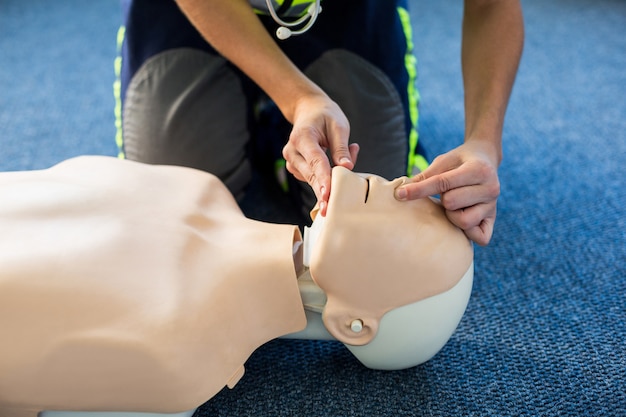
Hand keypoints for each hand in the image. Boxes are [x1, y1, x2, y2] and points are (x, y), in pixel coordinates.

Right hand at [282, 93, 359, 215]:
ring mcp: (292, 161)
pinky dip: (326, 176)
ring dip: (330, 178)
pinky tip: (338, 162)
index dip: (323, 179)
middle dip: (323, 191)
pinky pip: (312, 177)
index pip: (315, 162)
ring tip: (351, 152)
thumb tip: (346, 167)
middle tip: (331, 208)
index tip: (327, 195)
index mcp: (302, 137)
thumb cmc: (325, 116)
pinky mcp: (296, 167)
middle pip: (311, 175)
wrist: (308, 111)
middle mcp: (292, 150)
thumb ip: (341, 147)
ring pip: (312, 179)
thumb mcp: (338, 126)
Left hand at [394, 140, 500, 244]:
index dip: (419, 189)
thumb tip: (401, 192)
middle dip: (442, 199)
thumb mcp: (443, 161)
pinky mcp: (493, 219)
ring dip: (452, 214)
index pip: (443, 183)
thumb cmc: (460, 161)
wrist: (485, 159)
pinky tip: (461, 219)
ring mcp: (493, 206)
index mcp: (479, 169)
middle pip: (452, 204)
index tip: (400, 194)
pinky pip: (481, 237)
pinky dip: (468, 233)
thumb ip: (425, 176)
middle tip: (446, 192)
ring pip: (464, 221)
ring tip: (454, 204)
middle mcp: (491, 188)